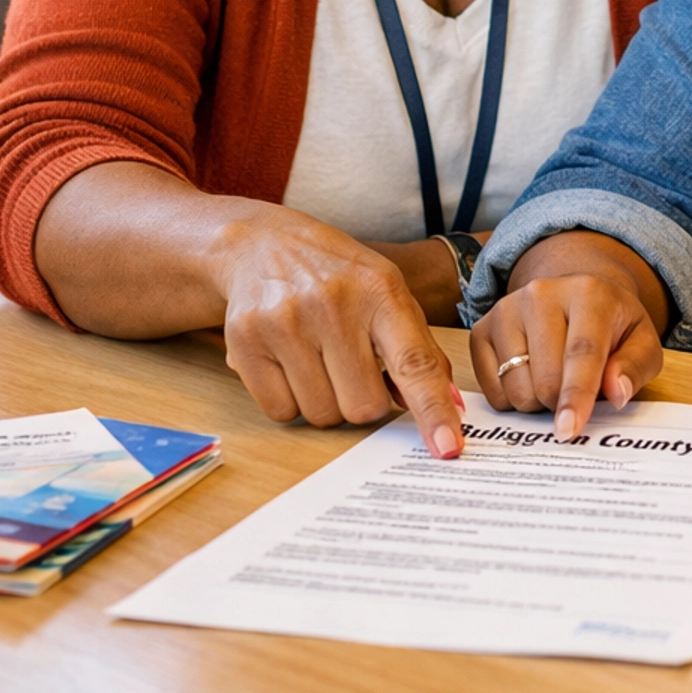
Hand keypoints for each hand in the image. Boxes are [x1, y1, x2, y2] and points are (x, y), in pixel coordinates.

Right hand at [213, 209, 463, 458]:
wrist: (262, 245)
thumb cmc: (337, 277)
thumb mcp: (387, 294)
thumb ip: (419, 350)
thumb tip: (447, 406)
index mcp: (380, 291)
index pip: (413, 362)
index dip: (432, 409)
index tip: (447, 447)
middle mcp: (332, 304)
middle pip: (363, 407)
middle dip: (363, 399)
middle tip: (351, 364)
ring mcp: (285, 322)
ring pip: (322, 415)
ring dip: (326, 400)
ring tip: (317, 356)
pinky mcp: (245, 342)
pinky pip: (281, 412)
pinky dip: (290, 399)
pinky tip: (288, 361)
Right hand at [469, 234, 666, 438]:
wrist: (575, 298)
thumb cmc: (612, 326)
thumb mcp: (641, 342)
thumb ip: (635, 367)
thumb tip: (615, 391)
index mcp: (587, 293)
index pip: (581, 352)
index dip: (576, 395)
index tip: (569, 429)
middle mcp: (540, 294)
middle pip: (545, 380)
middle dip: (563, 402)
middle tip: (578, 387)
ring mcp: (505, 310)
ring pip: (516, 389)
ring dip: (538, 402)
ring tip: (554, 376)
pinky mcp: (481, 329)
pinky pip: (492, 392)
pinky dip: (513, 398)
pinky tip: (528, 374)